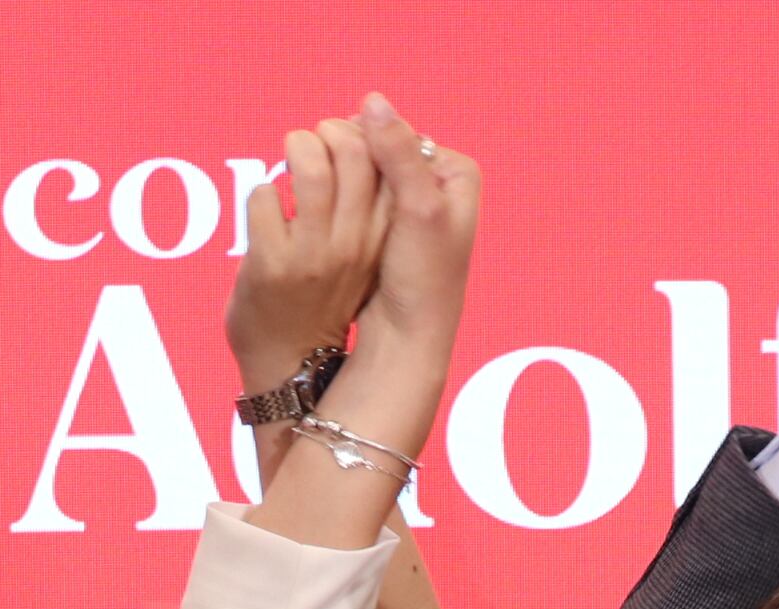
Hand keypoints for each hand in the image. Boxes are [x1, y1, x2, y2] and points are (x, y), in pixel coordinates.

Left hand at [229, 117, 389, 394]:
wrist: (290, 364)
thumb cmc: (325, 300)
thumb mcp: (365, 258)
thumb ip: (368, 211)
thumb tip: (359, 141)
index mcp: (383, 241)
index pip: (390, 163)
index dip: (365, 136)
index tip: (347, 140)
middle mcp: (354, 246)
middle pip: (354, 152)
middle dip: (327, 132)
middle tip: (313, 142)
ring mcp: (313, 255)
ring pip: (310, 166)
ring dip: (294, 149)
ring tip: (289, 159)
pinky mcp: (271, 263)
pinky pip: (265, 195)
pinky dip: (262, 194)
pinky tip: (267, 214)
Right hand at [344, 96, 477, 377]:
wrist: (408, 338)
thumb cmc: (422, 280)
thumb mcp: (417, 210)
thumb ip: (398, 154)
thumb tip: (372, 100)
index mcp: (458, 172)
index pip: (401, 132)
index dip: (366, 137)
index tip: (336, 152)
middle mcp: (441, 185)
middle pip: (384, 150)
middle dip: (354, 159)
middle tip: (323, 171)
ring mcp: (415, 207)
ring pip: (369, 174)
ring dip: (344, 178)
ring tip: (320, 191)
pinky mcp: (392, 229)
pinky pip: (361, 199)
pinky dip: (343, 201)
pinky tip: (324, 211)